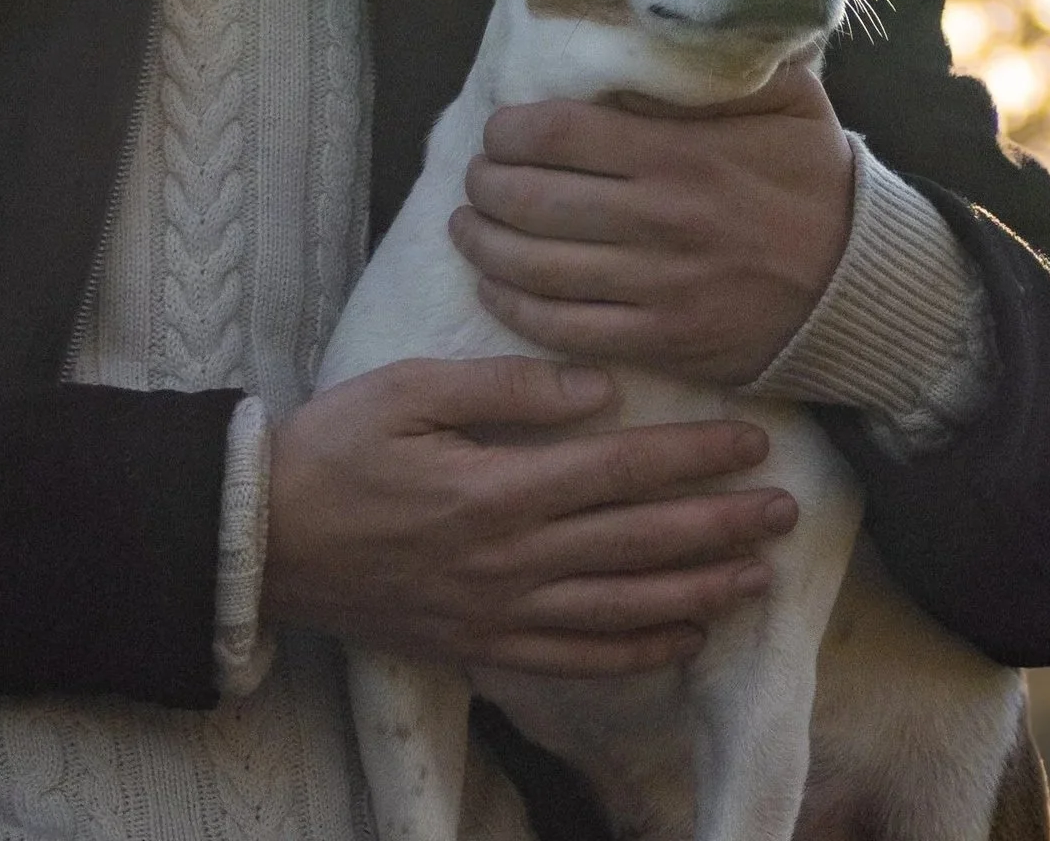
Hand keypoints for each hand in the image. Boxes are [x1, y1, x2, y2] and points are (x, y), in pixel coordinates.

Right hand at [264, 356, 797, 674]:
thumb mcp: (409, 390)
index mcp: (497, 490)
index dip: (690, 457)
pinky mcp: (480, 646)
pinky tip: (681, 640)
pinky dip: (634, 654)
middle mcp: (510, 561)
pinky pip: (574, 660)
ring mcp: (498, 613)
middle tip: (787, 508)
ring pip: (620, 609)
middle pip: (637, 544)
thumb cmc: (335, 447)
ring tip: (758, 576)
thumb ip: (505, 389)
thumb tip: (597, 389)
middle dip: (718, 526)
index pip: (619, 470)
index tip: (750, 441)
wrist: (262, 538)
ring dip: (697, 592)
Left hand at [451, 61, 855, 384]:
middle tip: (475, 177)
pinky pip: (564, 328)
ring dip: (484, 244)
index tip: (499, 130)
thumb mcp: (783, 98)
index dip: (510, 130)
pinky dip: (514, 307)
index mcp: (681, 152)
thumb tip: (640, 45)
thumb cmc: (812, 178)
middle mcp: (660, 218)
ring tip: (466, 226)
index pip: (558, 133)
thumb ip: (713, 70)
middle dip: (484, 185)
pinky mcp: (661, 340)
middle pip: (532, 199)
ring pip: (535, 266)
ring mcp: (658, 286)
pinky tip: (495, 285)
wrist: (861, 281)